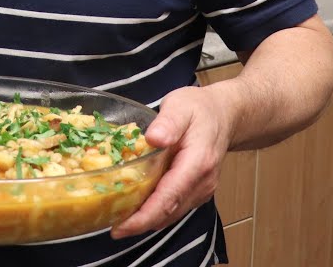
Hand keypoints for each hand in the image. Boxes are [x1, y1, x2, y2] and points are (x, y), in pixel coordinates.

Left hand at [111, 85, 235, 238]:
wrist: (224, 115)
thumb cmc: (199, 109)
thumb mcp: (181, 106)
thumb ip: (168, 123)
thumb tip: (154, 139)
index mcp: (198, 163)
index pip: (169, 197)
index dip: (143, 217)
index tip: (121, 227)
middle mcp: (202, 182)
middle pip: (168, 212)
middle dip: (139, 223)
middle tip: (109, 224)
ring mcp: (202, 190)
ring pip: (171, 214)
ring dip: (146, 220)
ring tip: (117, 218)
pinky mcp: (197, 192)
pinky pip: (175, 208)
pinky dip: (155, 212)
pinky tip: (136, 207)